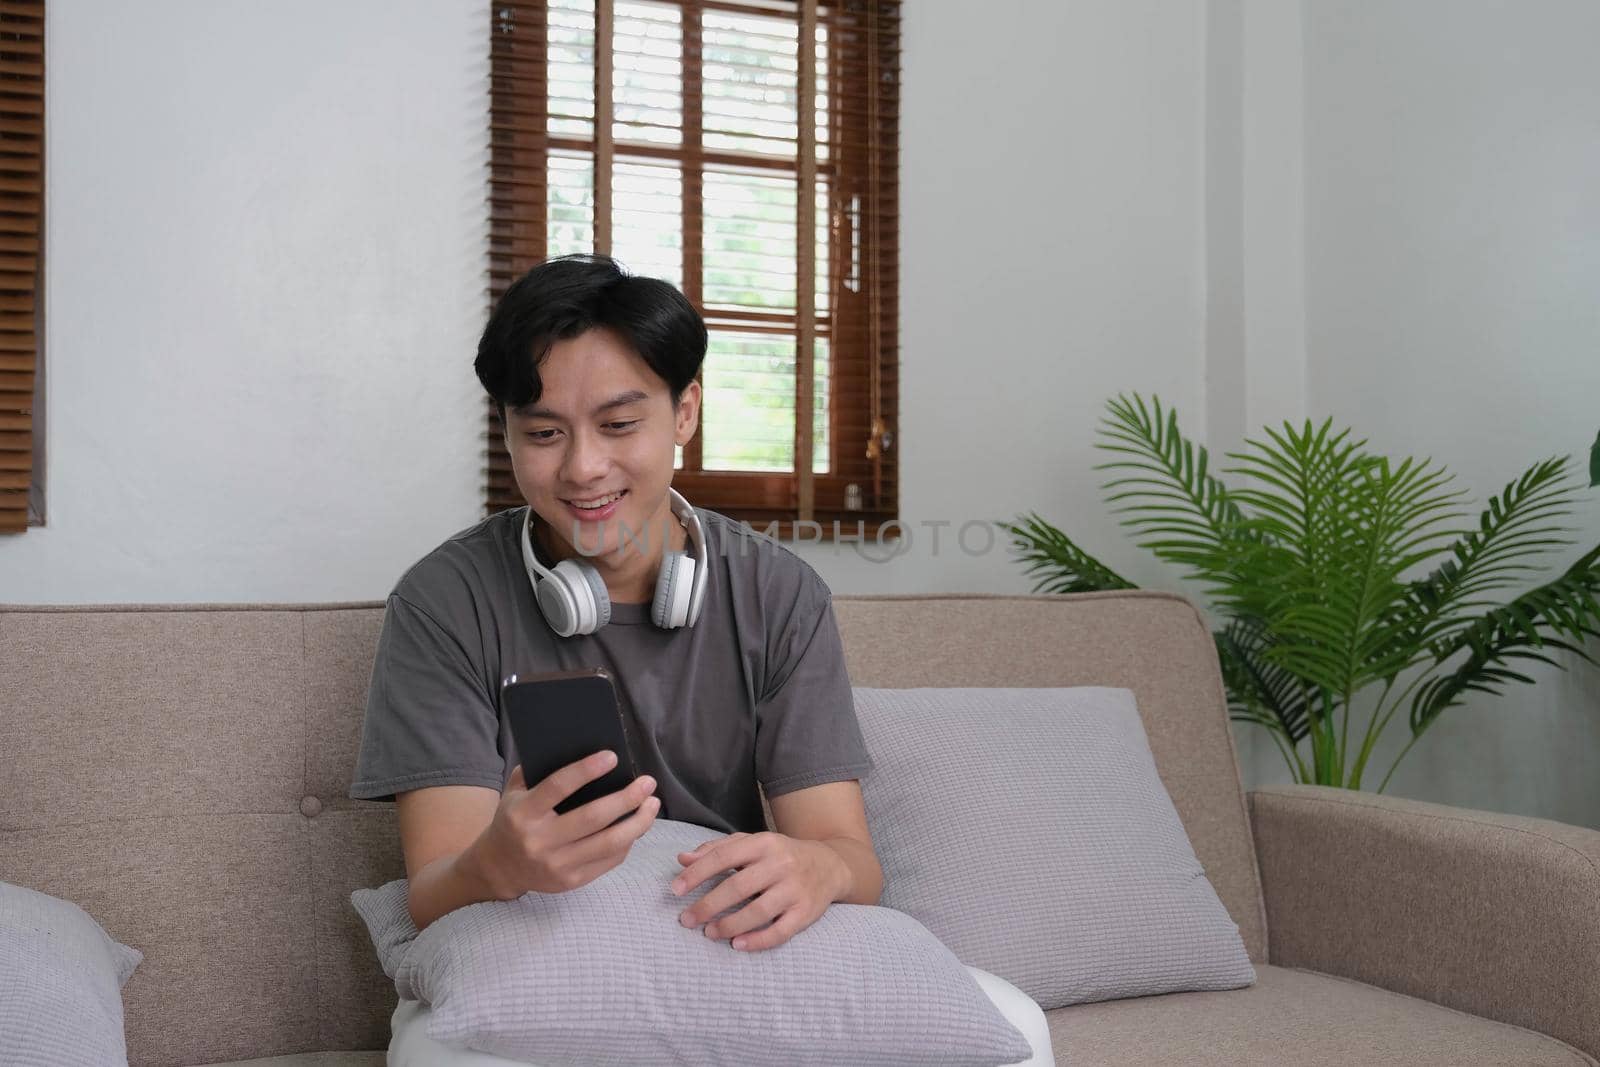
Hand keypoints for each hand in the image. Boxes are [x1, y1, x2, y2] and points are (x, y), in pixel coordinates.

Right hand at [468, 751, 658, 899]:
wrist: (499, 867)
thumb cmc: (514, 819)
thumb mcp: (515, 792)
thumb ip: (539, 771)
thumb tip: (583, 749)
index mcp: (524, 813)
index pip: (558, 787)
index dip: (587, 770)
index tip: (613, 756)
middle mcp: (540, 841)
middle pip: (594, 818)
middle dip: (627, 798)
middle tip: (648, 782)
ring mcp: (557, 865)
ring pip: (609, 843)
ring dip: (638, 822)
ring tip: (652, 804)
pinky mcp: (571, 881)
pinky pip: (609, 860)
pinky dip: (628, 841)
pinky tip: (637, 825)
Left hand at [670, 831, 847, 952]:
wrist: (830, 864)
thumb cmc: (780, 855)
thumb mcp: (752, 844)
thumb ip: (717, 850)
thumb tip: (682, 859)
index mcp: (763, 843)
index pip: (724, 857)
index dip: (697, 874)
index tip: (675, 890)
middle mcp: (781, 864)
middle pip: (738, 887)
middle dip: (708, 905)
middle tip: (687, 919)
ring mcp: (795, 889)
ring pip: (758, 911)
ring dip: (729, 925)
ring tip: (709, 932)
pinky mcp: (806, 912)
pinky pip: (780, 931)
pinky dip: (757, 940)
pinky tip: (737, 944)